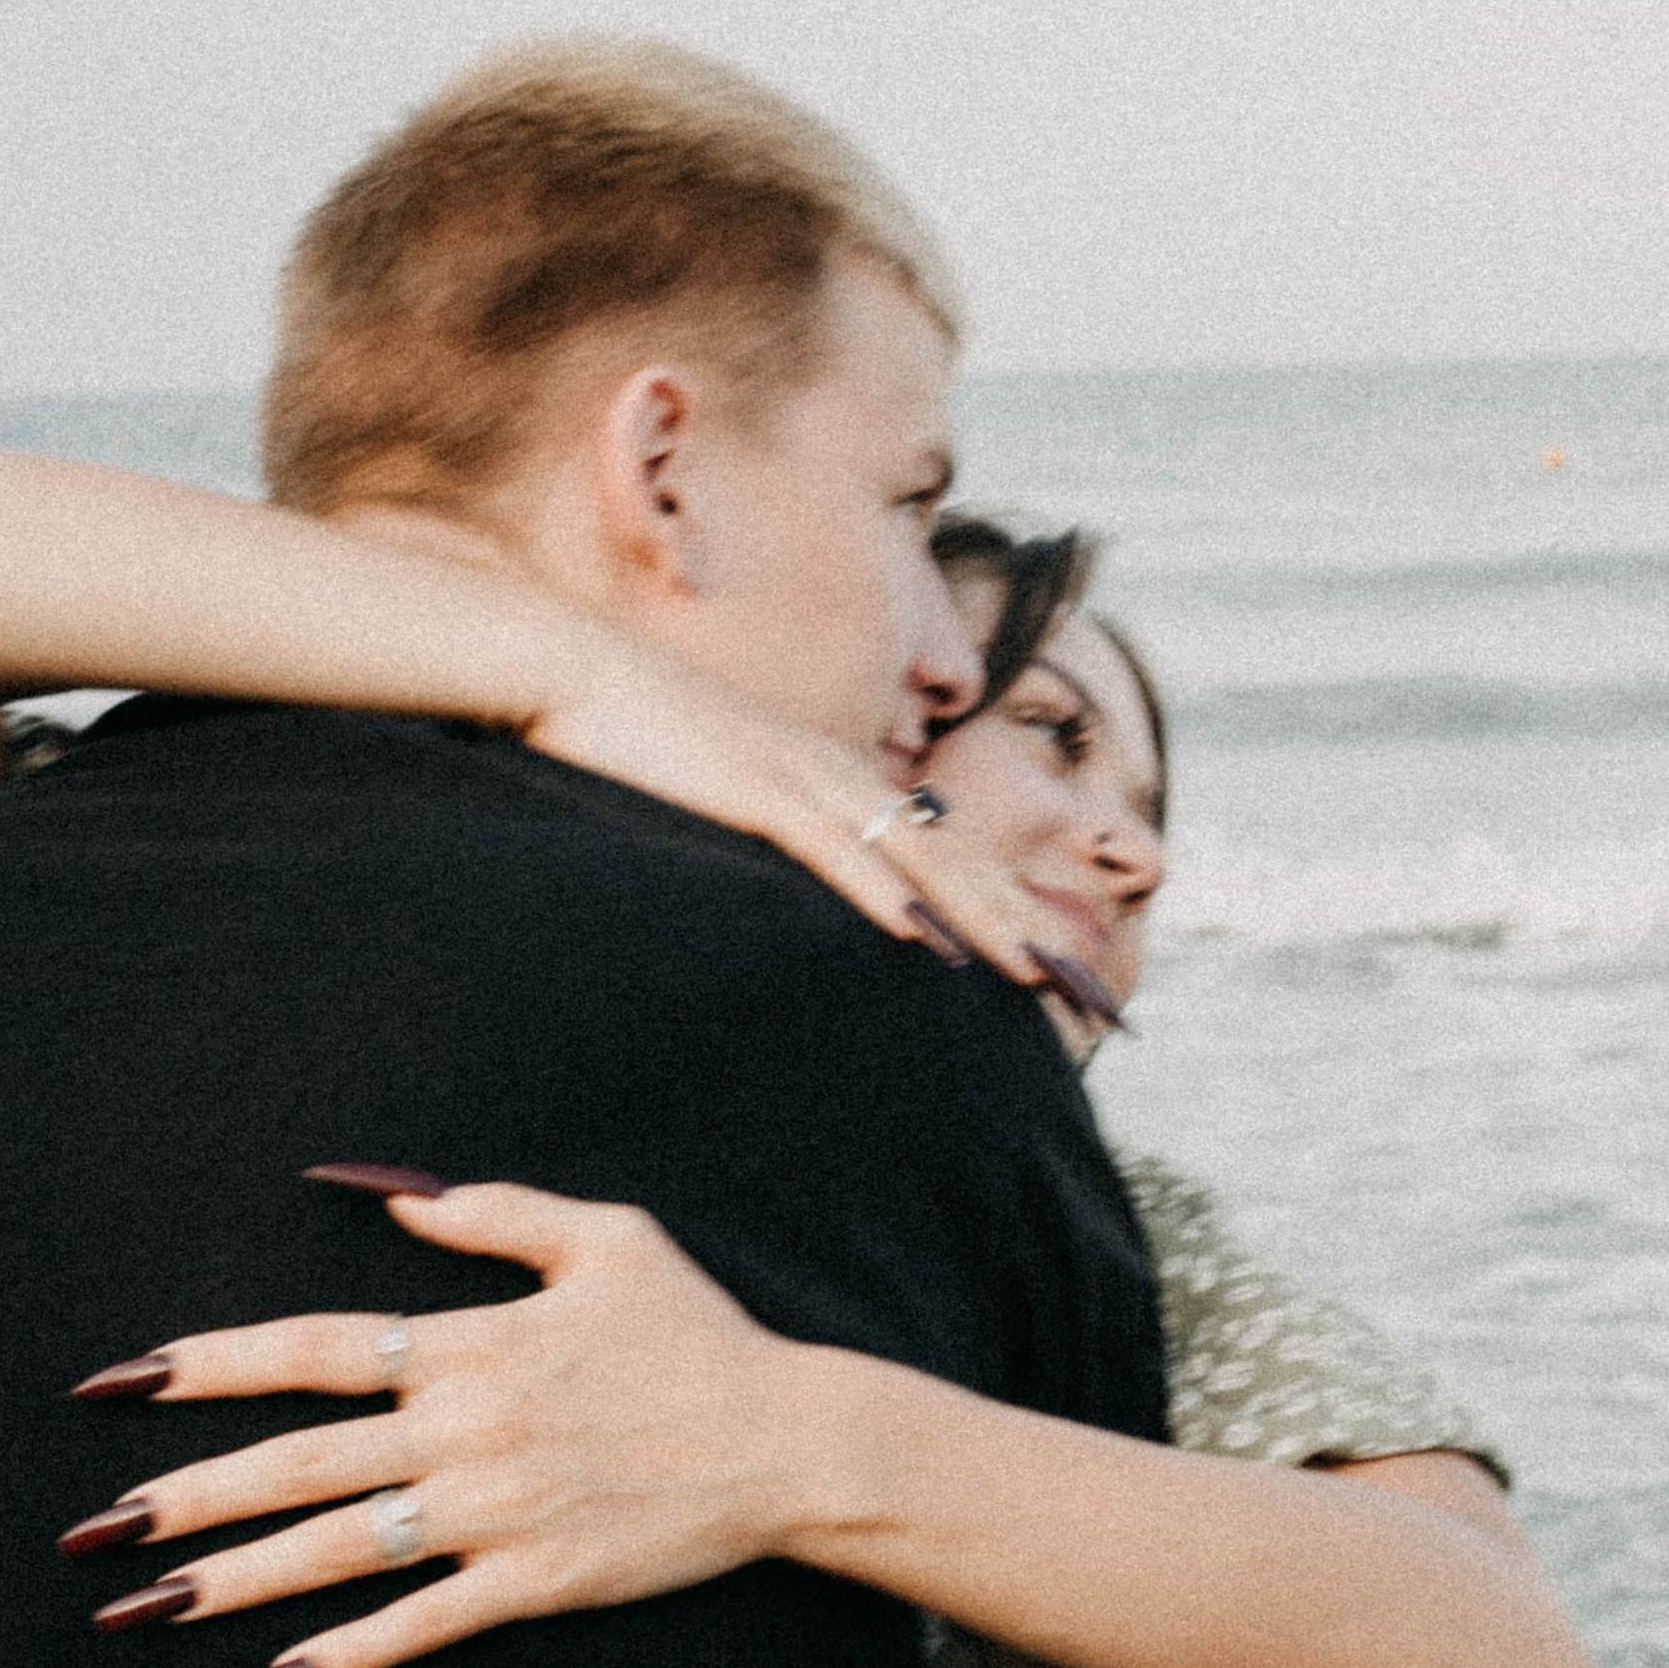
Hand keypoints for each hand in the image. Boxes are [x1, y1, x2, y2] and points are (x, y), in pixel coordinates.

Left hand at [64, 1183, 844, 1667]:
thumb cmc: (700, 1335)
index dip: (209, 1365)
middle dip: (184, 1496)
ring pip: (339, 1550)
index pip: (313, 1351)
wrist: (790, 1439)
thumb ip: (490, 1213)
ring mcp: (497, 1513)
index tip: (119, 1382)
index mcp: (473, 1346)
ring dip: (232, 1581)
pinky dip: (341, 1656)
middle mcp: (466, 1430)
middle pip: (297, 1464)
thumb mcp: (607, 1239)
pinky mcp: (534, 1583)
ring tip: (143, 1606)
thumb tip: (381, 1190)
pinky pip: (420, 1626)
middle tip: (92, 1528)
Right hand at [523, 647, 1120, 1020]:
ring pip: (917, 859)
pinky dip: (883, 894)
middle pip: (963, 863)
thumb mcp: (733, 802)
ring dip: (986, 919)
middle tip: (1094, 993)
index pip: (954, 858)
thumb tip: (819, 904)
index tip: (1068, 976)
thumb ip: (784, 842)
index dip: (1019, 914)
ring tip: (1044, 973)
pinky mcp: (753, 789)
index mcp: (845, 783)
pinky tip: (926, 936)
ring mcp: (803, 778)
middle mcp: (844, 777)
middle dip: (1034, 930)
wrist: (574, 674)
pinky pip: (833, 849)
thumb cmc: (646, 748)